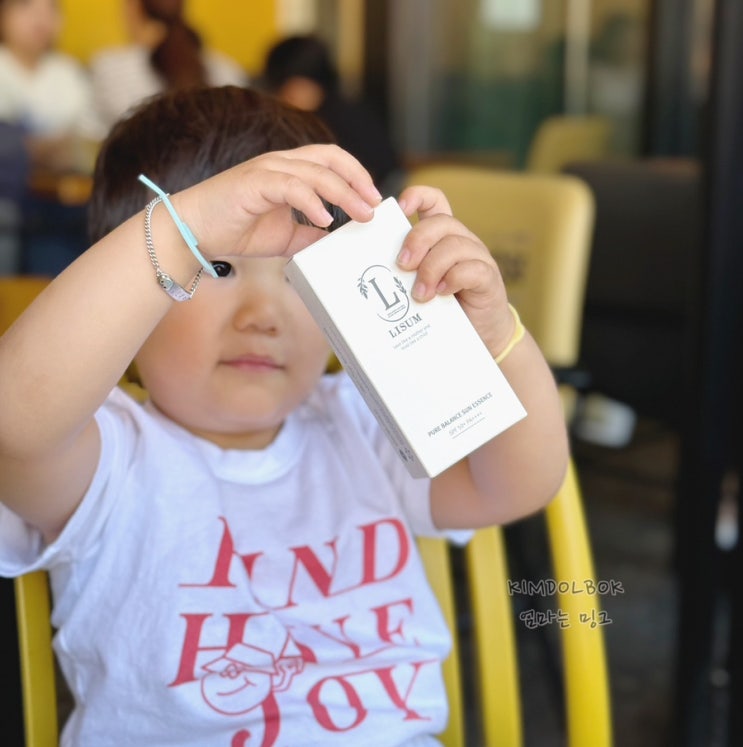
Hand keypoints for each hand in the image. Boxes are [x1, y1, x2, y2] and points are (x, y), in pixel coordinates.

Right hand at [174, 144, 382, 259]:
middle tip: (375, 204)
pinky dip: (311, 201)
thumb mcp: (285, 238)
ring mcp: (267, 170)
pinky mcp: (253, 183)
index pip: (331, 161)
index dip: (356, 176)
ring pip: (315, 172)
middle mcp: (280, 164)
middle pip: (330, 158)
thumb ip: (310, 236)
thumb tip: (337, 242)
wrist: (194, 232)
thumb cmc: (236, 230)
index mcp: (289, 171)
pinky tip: (325, 219)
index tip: (374, 200)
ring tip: (360, 215)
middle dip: (358, 179)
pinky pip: (291, 186)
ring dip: (343, 193)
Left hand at [396, 185, 515, 357]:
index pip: (434, 201)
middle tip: (402, 266)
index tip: (399, 209)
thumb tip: (371, 276)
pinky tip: (442, 293)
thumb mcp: (420, 285)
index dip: (418, 196)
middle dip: (417, 241)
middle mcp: (462, 241)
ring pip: (455, 246)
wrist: (480, 333)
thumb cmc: (444, 308)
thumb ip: (405, 274)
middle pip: (441, 223)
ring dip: (431, 269)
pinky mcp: (488, 278)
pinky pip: (472, 269)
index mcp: (443, 238)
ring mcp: (478, 258)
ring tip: (420, 294)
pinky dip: (453, 279)